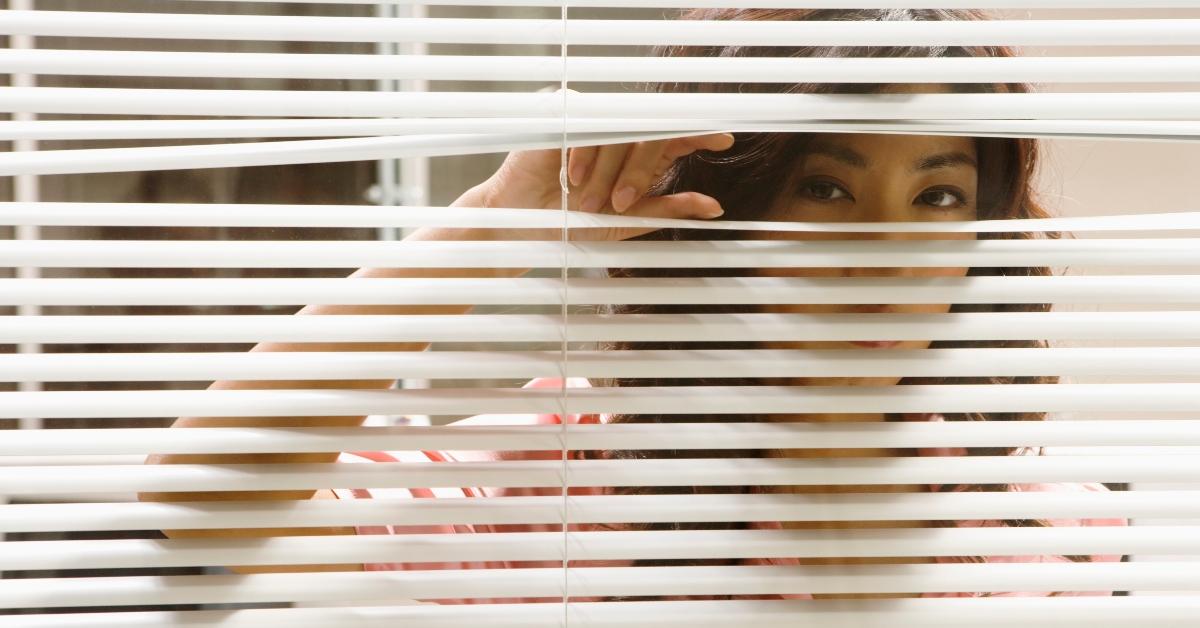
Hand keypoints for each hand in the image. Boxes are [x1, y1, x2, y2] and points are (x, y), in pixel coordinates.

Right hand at [480, 132, 735, 240]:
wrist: (521, 223)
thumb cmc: (570, 224)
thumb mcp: (626, 222)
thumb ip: (668, 210)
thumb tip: (714, 207)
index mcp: (638, 157)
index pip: (675, 137)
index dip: (700, 134)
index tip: (724, 139)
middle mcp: (620, 134)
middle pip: (650, 136)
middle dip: (636, 173)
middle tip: (618, 202)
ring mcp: (592, 120)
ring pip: (621, 133)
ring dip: (605, 172)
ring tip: (584, 198)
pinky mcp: (564, 110)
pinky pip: (589, 123)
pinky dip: (583, 154)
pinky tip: (570, 176)